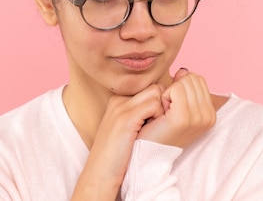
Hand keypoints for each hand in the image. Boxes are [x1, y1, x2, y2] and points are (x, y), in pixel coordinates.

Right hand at [71, 84, 165, 199]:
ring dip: (162, 110)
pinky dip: (159, 117)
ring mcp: (121, 107)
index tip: (159, 123)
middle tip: (160, 125)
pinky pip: (154, 105)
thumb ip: (140, 117)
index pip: (149, 89)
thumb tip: (163, 109)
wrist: (99, 175)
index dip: (160, 104)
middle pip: (154, 88)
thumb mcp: (128, 132)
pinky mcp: (126, 118)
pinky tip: (153, 132)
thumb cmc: (118, 158)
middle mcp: (119, 100)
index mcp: (118, 102)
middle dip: (163, 104)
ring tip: (155, 129)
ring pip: (156, 92)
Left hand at [137, 68, 215, 147]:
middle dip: (175, 88)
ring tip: (164, 112)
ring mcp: (198, 118)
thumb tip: (183, 70)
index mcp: (210, 113)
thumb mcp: (177, 106)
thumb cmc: (159, 127)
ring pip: (183, 82)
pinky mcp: (183, 118)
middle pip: (192, 78)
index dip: (181, 87)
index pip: (198, 79)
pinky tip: (160, 112)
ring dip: (169, 93)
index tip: (173, 107)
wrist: (148, 153)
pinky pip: (174, 89)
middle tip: (167, 110)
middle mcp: (208, 116)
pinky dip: (164, 96)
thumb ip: (184, 86)